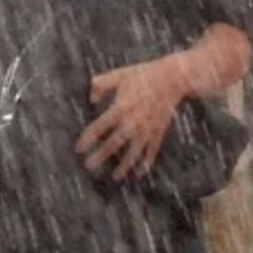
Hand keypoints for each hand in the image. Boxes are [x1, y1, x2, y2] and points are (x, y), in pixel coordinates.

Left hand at [77, 56, 189, 181]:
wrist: (174, 77)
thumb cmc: (144, 74)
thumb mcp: (119, 75)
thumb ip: (101, 85)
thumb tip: (91, 99)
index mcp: (120, 108)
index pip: (99, 127)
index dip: (87, 139)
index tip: (79, 149)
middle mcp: (133, 122)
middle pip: (113, 144)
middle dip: (100, 156)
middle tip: (89, 166)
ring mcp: (147, 128)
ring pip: (133, 152)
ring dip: (124, 166)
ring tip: (115, 177)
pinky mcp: (159, 131)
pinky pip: (152, 151)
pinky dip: (146, 163)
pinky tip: (139, 173)